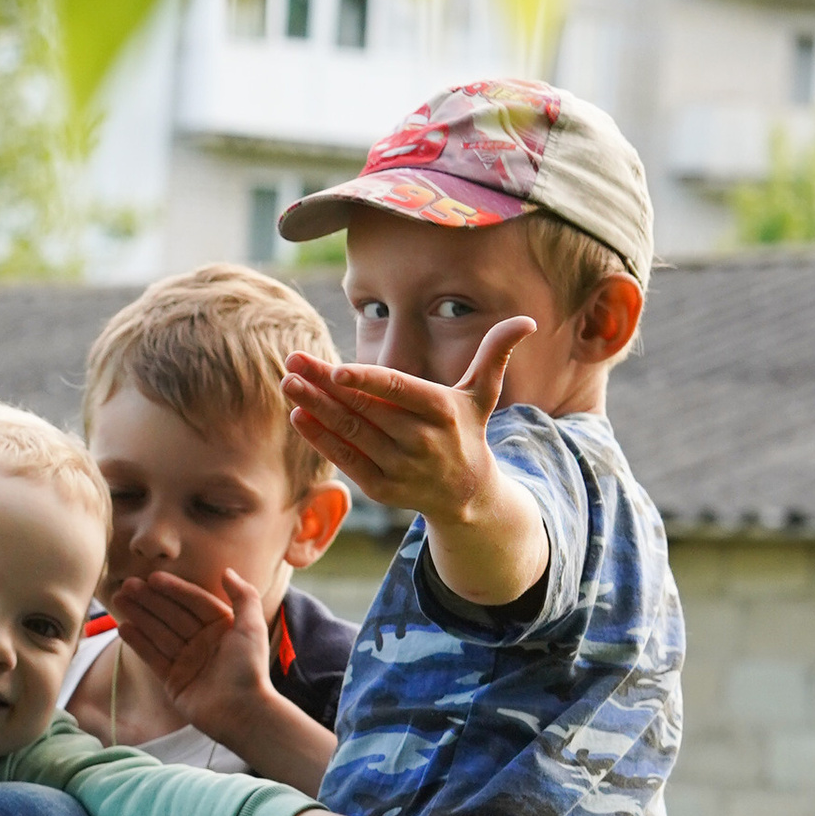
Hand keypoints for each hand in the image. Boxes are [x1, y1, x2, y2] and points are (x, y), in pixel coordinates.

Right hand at [114, 564, 269, 735]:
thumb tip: (227, 571)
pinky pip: (153, 657)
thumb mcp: (251, 627)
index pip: (193, 601)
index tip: (153, 578)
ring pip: (158, 632)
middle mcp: (202, 642)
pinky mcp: (173, 680)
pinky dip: (138, 643)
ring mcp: (186, 661)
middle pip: (171, 615)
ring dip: (139, 615)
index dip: (174, 589)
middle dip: (149, 600)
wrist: (242, 712)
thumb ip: (243, 597)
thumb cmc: (249, 669)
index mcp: (221, 627)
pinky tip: (123, 627)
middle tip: (127, 585)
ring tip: (119, 599)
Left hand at [282, 328, 547, 604]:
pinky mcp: (381, 488)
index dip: (367, 381)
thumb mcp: (483, 393)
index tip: (336, 368)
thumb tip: (525, 320)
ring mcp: (400, 467)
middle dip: (324, 385)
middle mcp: (420, 441)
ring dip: (315, 408)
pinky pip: (346, 459)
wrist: (467, 494)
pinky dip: (321, 438)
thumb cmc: (467, 429)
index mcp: (442, 411)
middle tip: (293, 361)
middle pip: (366, 408)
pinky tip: (299, 415)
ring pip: (351, 432)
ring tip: (289, 383)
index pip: (399, 391)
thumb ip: (495, 354)